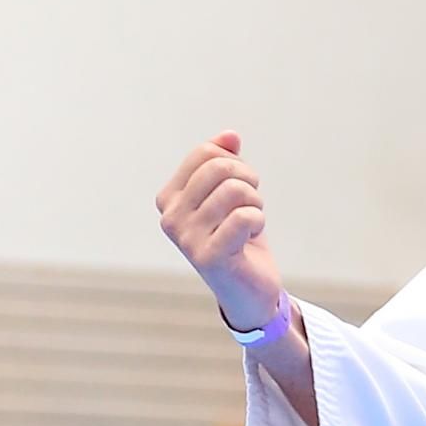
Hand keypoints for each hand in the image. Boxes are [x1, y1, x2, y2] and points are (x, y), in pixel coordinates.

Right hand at [158, 131, 285, 334]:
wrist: (249, 290)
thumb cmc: (238, 238)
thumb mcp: (231, 192)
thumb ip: (225, 161)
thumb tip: (230, 135)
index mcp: (169, 198)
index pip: (204, 153)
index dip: (234, 163)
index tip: (239, 186)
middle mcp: (170, 218)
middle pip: (220, 168)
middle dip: (247, 180)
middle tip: (250, 204)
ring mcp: (186, 239)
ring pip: (235, 190)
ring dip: (255, 203)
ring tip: (249, 222)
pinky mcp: (208, 257)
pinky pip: (243, 216)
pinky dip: (257, 221)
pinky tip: (250, 238)